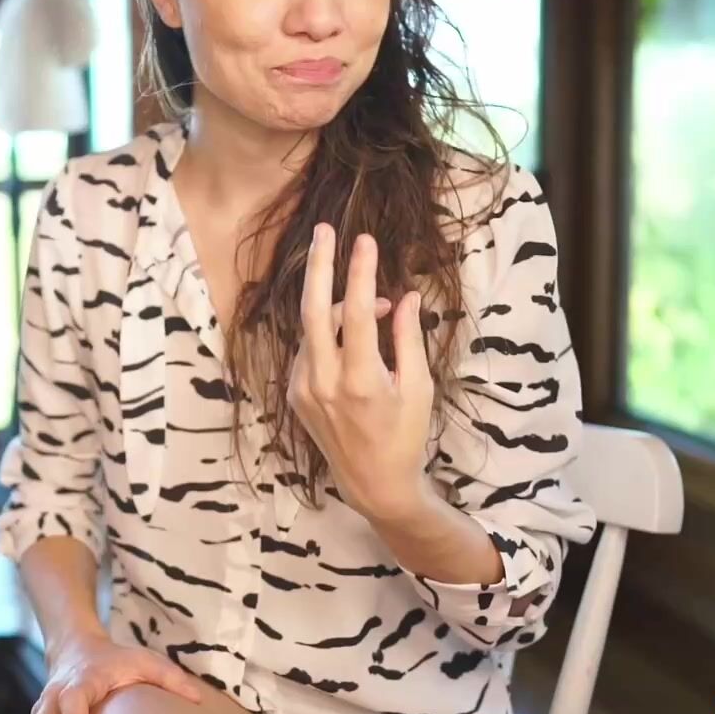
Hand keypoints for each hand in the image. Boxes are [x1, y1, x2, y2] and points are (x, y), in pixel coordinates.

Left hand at [286, 224, 435, 523]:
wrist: (371, 483)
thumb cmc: (404, 435)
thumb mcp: (418, 388)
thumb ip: (408, 339)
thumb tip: (405, 296)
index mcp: (360, 381)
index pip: (357, 314)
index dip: (361, 273)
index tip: (365, 240)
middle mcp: (324, 383)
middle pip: (314, 309)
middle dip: (320, 266)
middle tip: (325, 230)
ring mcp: (304, 388)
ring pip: (313, 327)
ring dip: (340, 305)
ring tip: (376, 304)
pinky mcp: (295, 393)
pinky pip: (310, 347)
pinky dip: (330, 331)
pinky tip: (356, 335)